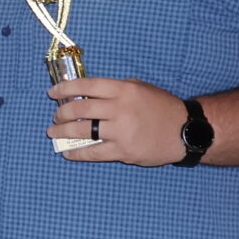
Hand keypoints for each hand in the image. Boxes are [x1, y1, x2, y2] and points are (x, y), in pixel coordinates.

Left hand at [49, 78, 189, 165]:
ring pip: (82, 131)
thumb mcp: (141, 88)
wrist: (186, 130)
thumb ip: (116, 89)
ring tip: (53, 133)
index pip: (86, 86)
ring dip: (62, 132)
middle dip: (61, 113)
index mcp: (123, 90)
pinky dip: (77, 152)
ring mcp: (121, 131)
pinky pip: (94, 152)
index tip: (52, 93)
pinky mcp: (124, 151)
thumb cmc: (162, 107)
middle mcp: (120, 109)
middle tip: (55, 116)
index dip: (65, 89)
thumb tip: (87, 94)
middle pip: (79, 109)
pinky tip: (68, 152)